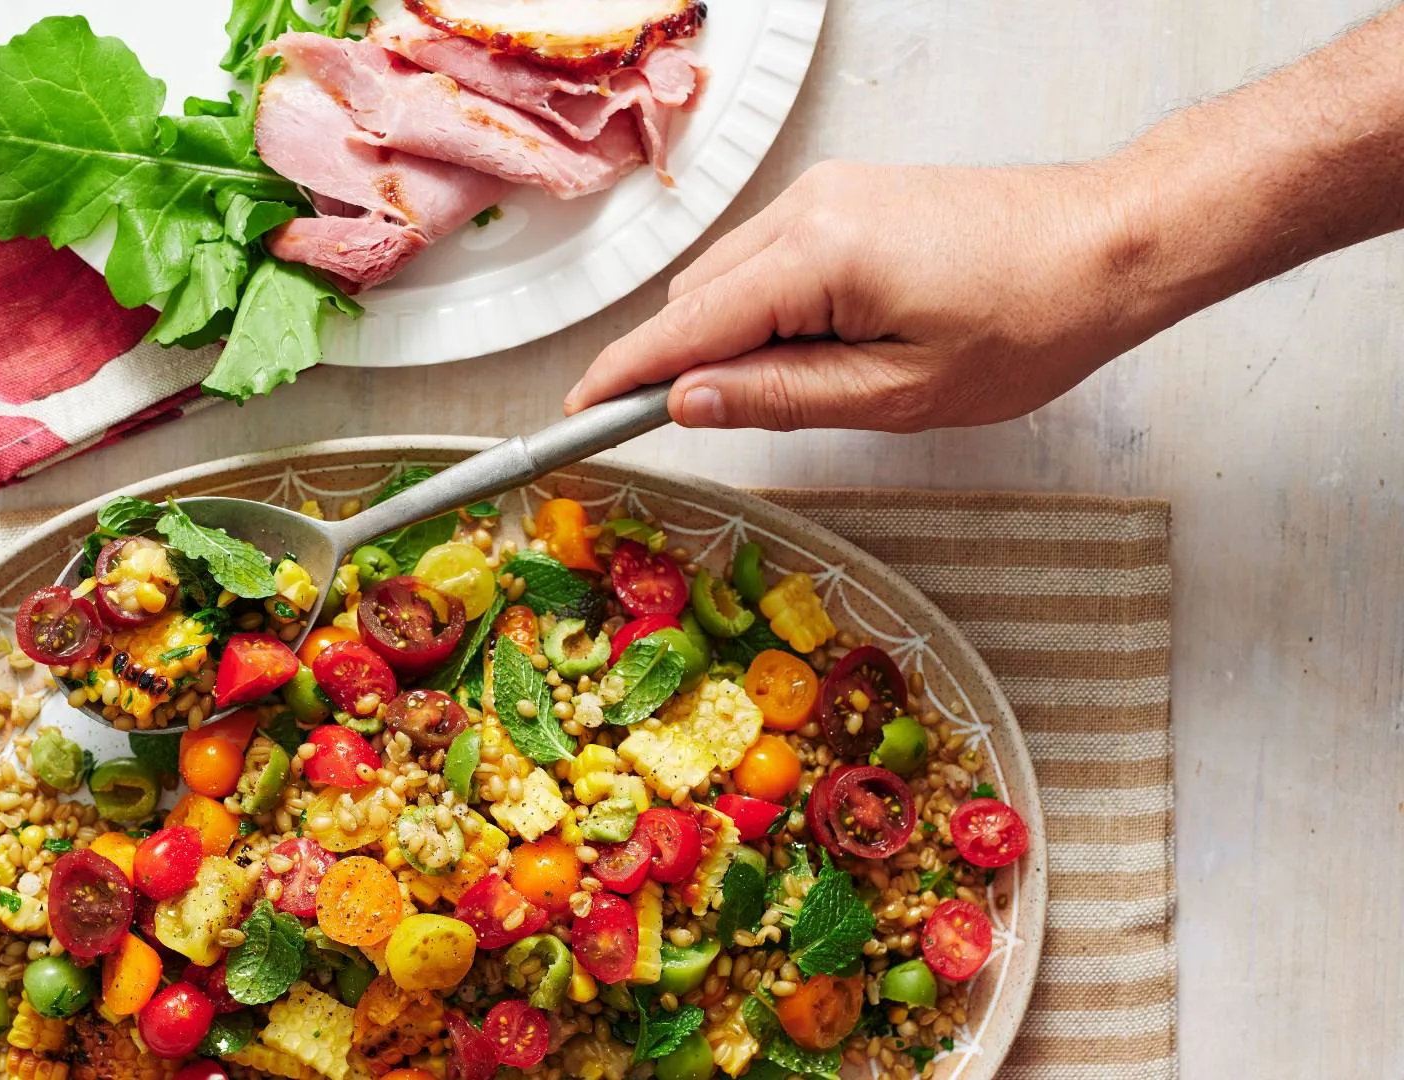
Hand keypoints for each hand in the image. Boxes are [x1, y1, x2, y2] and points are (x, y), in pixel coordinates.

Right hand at [565, 159, 1175, 431]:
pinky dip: (772, 307)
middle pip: (696, 297)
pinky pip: (772, 258)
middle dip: (691, 363)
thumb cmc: (1031, 321)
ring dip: (737, 337)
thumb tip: (688, 403)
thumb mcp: (900, 394)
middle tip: (733, 426)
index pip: (684, 325)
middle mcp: (809, 206)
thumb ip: (780, 398)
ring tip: (822, 384)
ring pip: (731, 277)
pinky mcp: (850, 195)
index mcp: (817, 254)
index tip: (575, 415)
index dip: (624, 376)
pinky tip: (831, 344)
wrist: (1113, 243)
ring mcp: (829, 192)